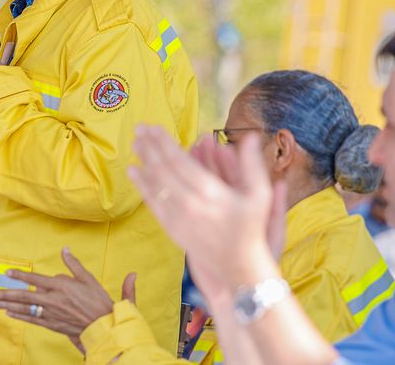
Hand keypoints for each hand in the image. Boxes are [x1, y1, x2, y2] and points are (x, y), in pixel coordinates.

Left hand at [0, 247, 136, 347]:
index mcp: (60, 286)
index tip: (7, 273)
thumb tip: (65, 249)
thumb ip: (73, 264)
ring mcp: (51, 313)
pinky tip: (10, 314)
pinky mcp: (52, 324)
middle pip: (25, 296)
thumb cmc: (97, 300)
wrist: (103, 325)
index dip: (20, 275)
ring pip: (25, 309)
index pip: (35, 279)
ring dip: (8, 306)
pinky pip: (32, 320)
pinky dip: (20, 316)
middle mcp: (53, 300)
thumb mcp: (87, 278)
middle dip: (6, 294)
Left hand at [129, 126, 280, 289]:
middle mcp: (190, 204)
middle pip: (162, 169)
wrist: (237, 267)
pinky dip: (142, 186)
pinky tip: (135, 172)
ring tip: (135, 143)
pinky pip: (153, 203)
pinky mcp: (172, 229)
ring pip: (154, 185)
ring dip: (143, 162)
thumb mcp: (260, 196)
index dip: (164, 142)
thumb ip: (252, 164)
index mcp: (210, 192)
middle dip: (149, 146)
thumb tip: (251, 136)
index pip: (179, 160)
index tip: (154, 127)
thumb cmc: (251, 229)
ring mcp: (178, 218)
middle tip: (140, 128)